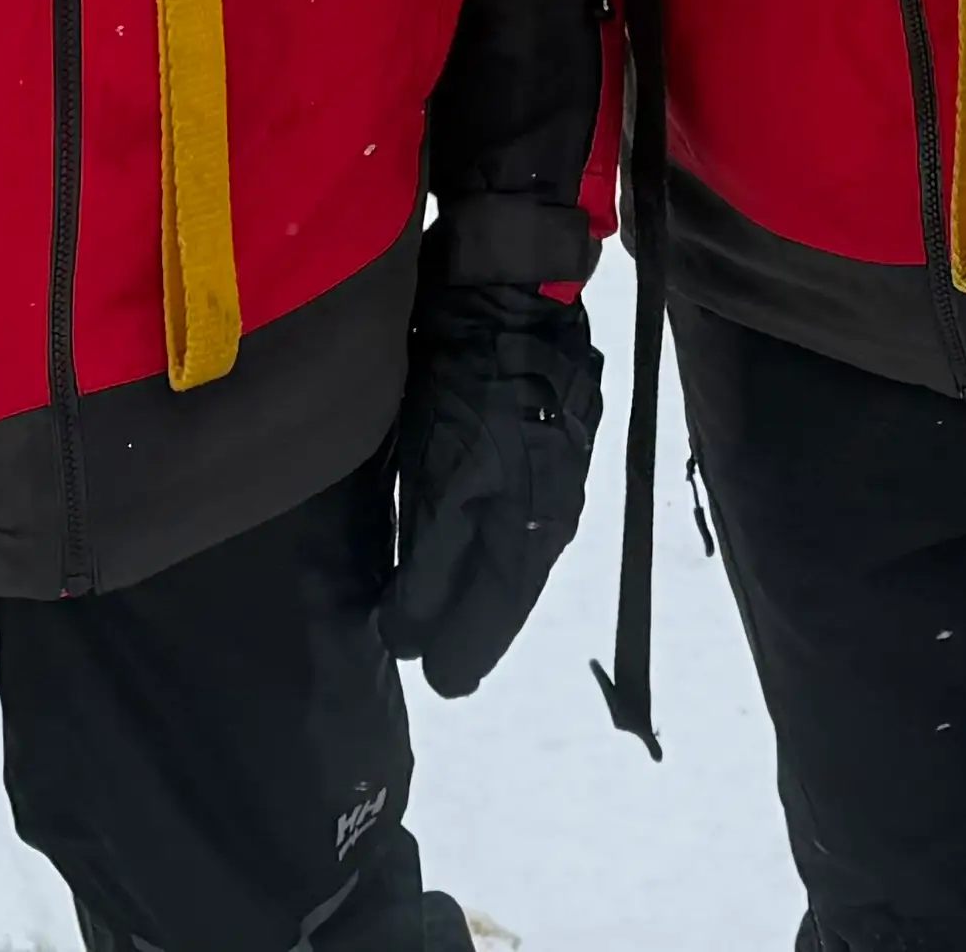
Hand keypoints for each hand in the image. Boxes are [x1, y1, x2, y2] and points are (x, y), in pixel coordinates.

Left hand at [373, 280, 603, 698]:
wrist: (510, 282)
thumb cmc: (469, 383)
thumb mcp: (440, 478)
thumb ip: (430, 561)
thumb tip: (410, 637)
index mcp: (532, 525)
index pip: (497, 612)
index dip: (463, 650)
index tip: (436, 684)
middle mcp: (554, 503)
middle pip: (510, 585)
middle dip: (474, 625)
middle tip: (441, 662)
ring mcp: (555, 461)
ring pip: (514, 546)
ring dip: (482, 582)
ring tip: (450, 610)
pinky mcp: (545, 425)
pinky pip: (516, 505)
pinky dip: (490, 536)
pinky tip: (470, 537)